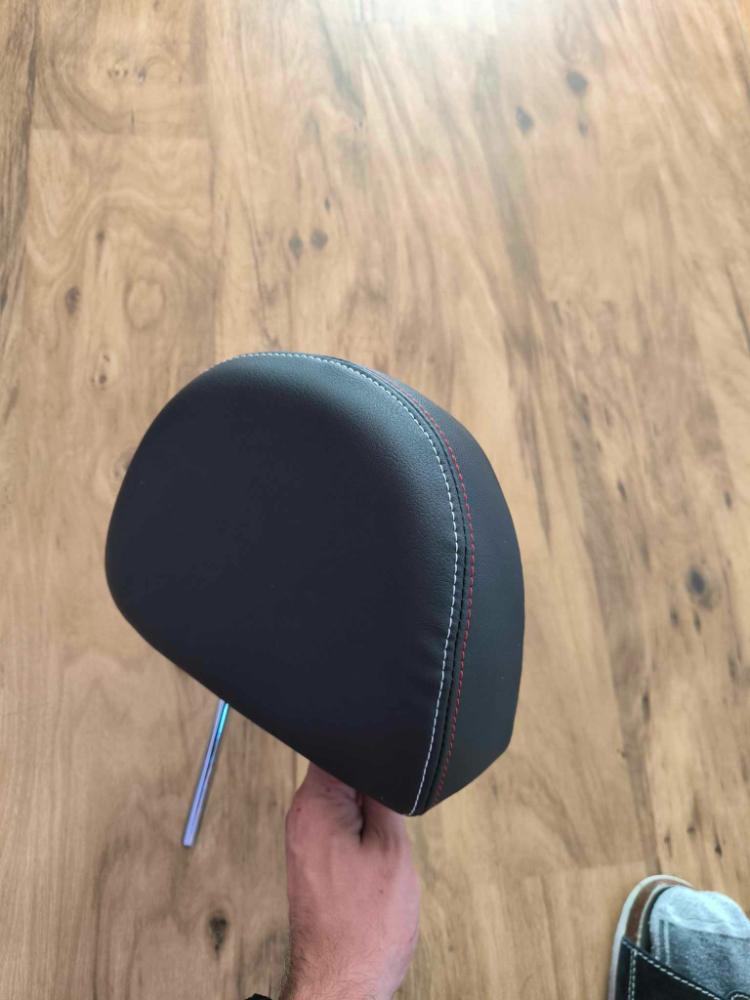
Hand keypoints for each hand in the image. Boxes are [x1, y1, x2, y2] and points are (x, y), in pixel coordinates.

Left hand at [280, 763, 420, 999]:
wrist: (343, 982)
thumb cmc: (365, 928)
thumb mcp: (392, 849)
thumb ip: (385, 796)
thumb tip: (383, 762)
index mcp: (315, 805)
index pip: (336, 746)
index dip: (368, 746)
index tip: (390, 760)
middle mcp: (301, 817)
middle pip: (340, 770)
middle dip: (372, 781)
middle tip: (390, 812)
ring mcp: (305, 838)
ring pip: (343, 798)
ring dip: (369, 810)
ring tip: (383, 839)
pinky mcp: (313, 857)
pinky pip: (340, 822)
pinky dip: (362, 830)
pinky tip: (375, 853)